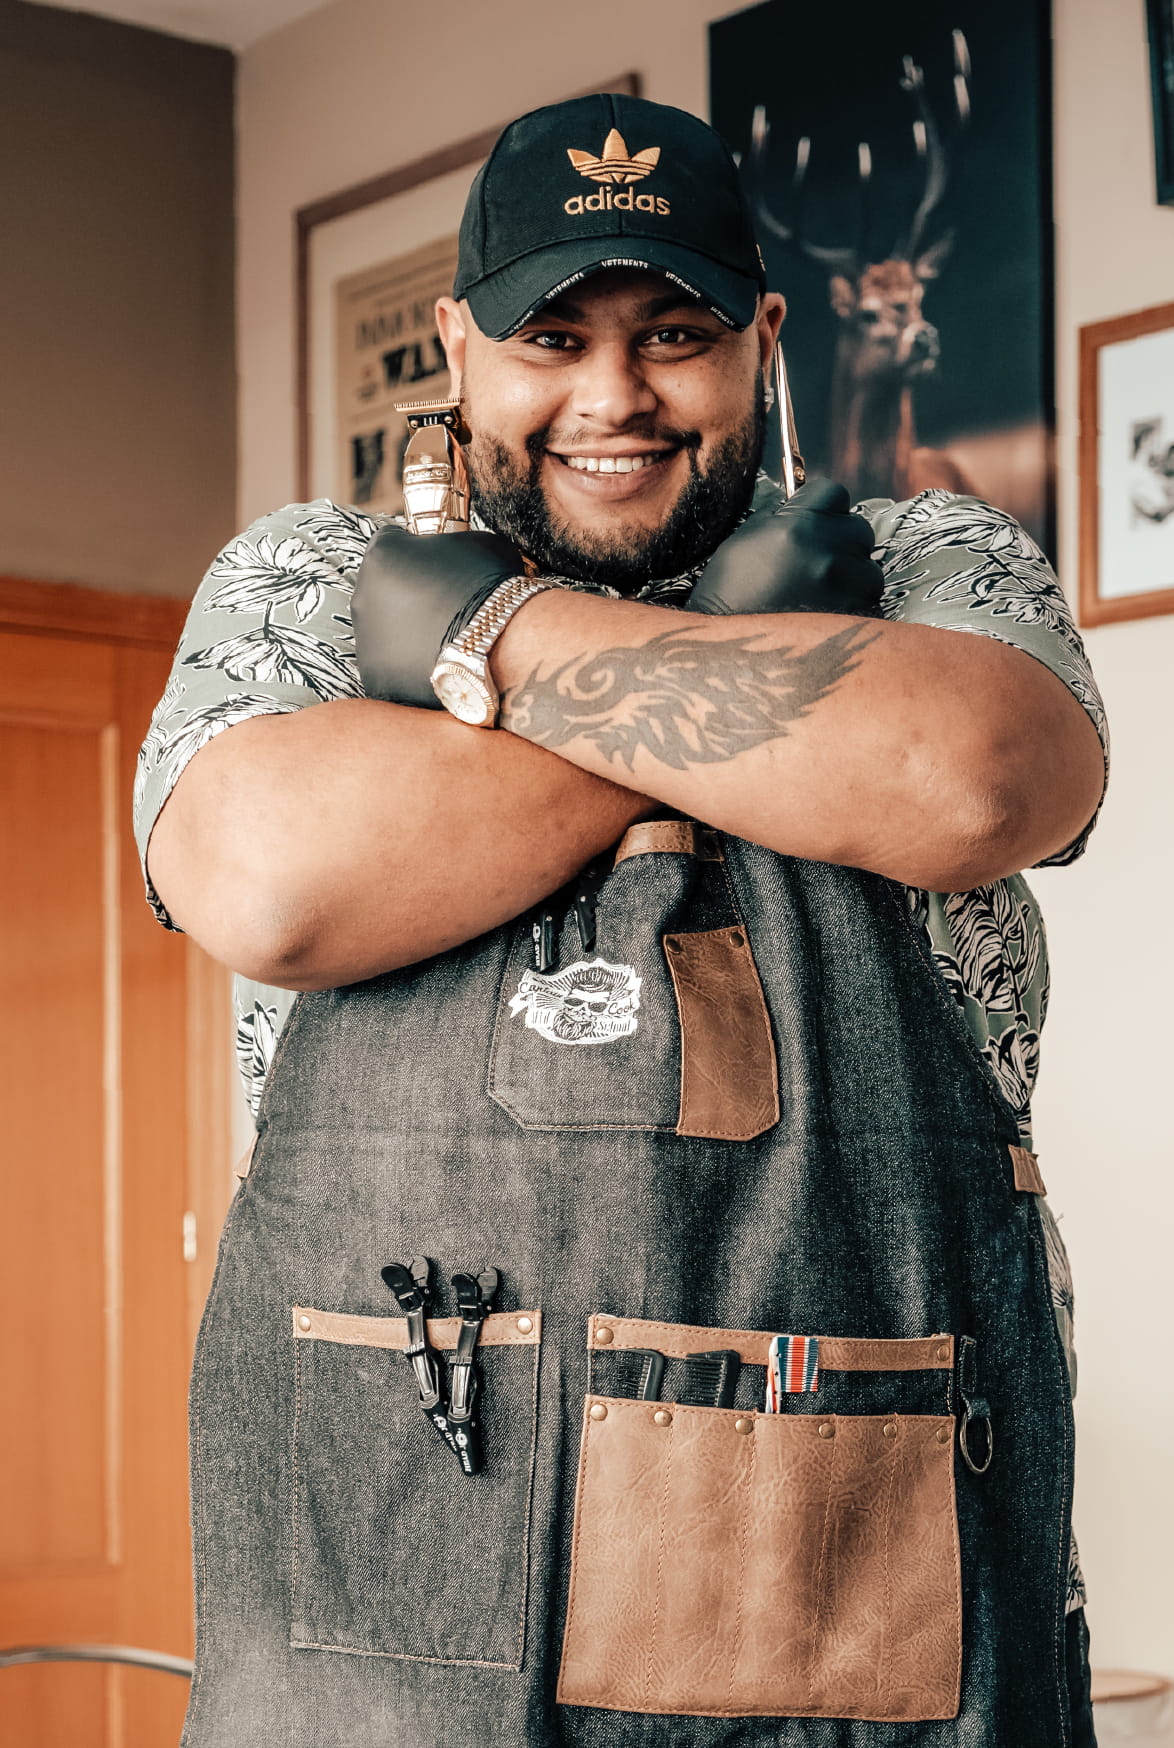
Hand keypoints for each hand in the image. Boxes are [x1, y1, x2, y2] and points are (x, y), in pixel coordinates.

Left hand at [352, 524, 523, 706]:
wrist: (499, 649)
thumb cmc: (490, 591)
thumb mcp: (477, 542)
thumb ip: (454, 543)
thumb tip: (459, 553)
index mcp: (381, 556)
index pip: (392, 543)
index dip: (418, 552)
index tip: (437, 565)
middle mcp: (363, 597)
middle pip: (383, 591)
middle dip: (409, 595)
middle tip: (444, 605)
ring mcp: (367, 642)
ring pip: (385, 632)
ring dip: (408, 633)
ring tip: (446, 639)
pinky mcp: (377, 679)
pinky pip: (392, 668)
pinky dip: (411, 666)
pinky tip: (440, 663)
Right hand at [688, 477, 883, 617]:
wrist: (730, 659)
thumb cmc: (727, 600)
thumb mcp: (740, 545)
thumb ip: (777, 519)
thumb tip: (801, 506)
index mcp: (797, 525)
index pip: (833, 492)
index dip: (823, 508)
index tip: (814, 523)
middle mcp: (828, 550)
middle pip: (859, 528)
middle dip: (842, 543)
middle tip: (817, 565)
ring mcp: (847, 586)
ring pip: (870, 570)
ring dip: (852, 579)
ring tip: (820, 598)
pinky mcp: (858, 619)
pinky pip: (869, 604)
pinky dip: (852, 609)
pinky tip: (824, 619)